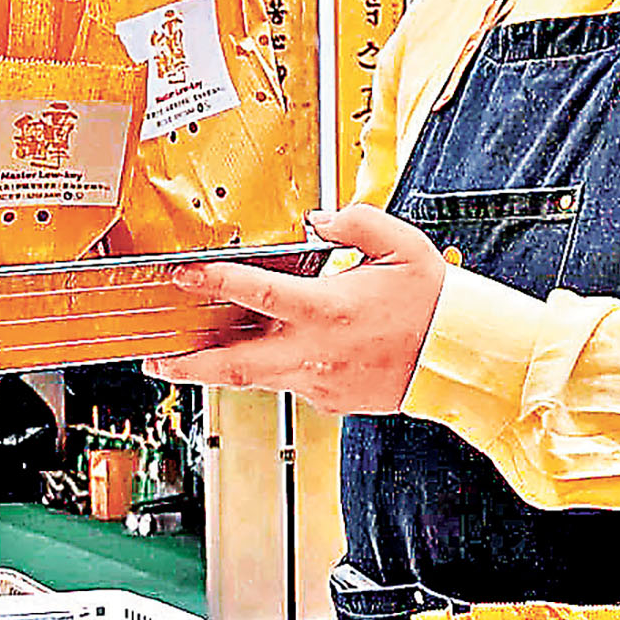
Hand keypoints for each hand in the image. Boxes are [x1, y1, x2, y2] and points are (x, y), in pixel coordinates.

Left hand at [150, 204, 446, 413]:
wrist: (461, 356)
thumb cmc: (434, 303)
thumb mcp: (401, 245)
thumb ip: (355, 222)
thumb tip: (321, 218)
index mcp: (328, 309)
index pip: (256, 292)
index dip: (213, 281)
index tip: (183, 274)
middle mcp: (316, 351)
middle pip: (235, 365)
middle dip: (189, 365)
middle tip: (158, 360)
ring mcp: (320, 382)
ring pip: (257, 379)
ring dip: (221, 370)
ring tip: (190, 361)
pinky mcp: (330, 401)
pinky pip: (290, 383)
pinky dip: (271, 369)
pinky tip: (266, 354)